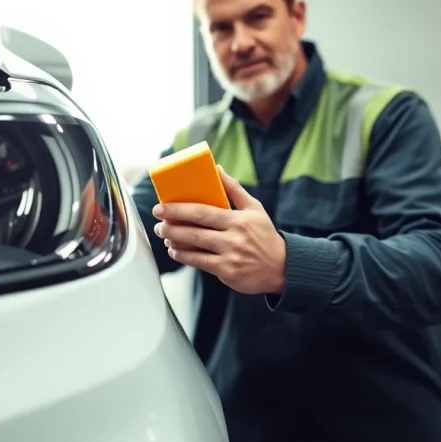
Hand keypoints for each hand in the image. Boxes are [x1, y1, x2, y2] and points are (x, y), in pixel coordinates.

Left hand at [152, 165, 286, 294]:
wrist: (282, 267)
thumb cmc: (265, 235)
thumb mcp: (254, 208)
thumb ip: (234, 189)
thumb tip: (216, 169)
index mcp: (238, 220)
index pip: (203, 212)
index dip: (179, 210)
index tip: (162, 207)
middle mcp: (233, 238)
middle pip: (194, 230)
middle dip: (171, 225)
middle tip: (158, 221)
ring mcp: (230, 257)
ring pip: (194, 248)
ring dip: (174, 241)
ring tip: (163, 235)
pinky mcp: (227, 272)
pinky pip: (199, 263)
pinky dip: (184, 256)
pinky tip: (175, 250)